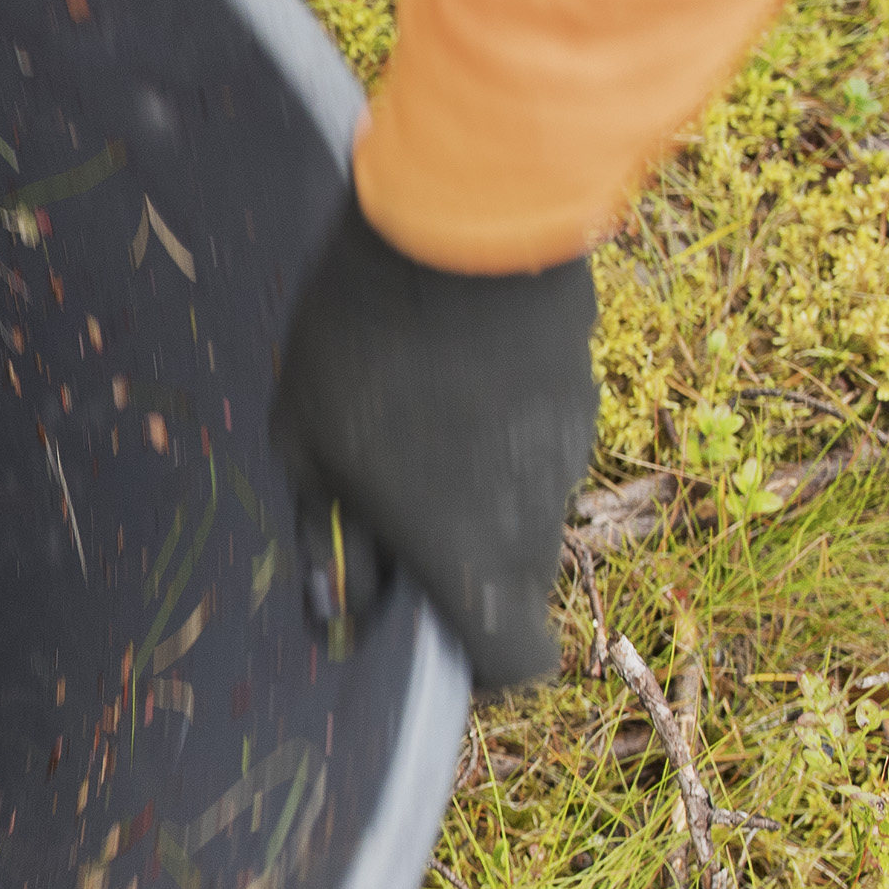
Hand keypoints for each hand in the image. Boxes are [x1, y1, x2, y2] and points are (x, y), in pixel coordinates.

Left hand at [271, 191, 595, 690]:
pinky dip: (495, 440)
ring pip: (523, 509)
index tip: (419, 632)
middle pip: (512, 584)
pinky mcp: (580, 390)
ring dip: (472, 495)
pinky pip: (534, 446)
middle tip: (379, 509)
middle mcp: (539, 520)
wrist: (461, 219)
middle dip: (454, 567)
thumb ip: (330, 540)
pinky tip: (439, 377)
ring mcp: (572, 449)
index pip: (516, 664)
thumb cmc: (362, 345)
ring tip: (400, 426)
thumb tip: (340, 614)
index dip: (474, 669)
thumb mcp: (308, 448)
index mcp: (473, 556)